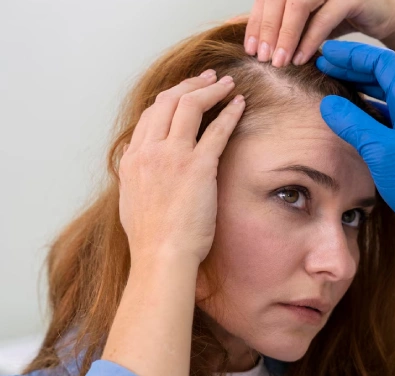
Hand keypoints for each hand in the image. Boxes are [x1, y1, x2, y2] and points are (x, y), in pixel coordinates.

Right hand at [119, 70, 244, 266]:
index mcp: (132, 159)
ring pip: (189, 106)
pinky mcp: (198, 167)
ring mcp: (172, 156)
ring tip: (227, 84)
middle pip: (167, 102)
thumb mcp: (132, 201)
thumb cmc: (152, 239)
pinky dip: (229, 112)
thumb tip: (143, 171)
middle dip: (190, 85)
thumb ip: (137, 179)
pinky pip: (216, 130)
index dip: (170, 99)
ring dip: (210, 89)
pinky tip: (239, 104)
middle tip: (209, 78)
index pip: (150, 115)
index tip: (186, 92)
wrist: (161, 255)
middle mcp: (149, 151)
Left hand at [243, 0, 394, 66]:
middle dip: (269, 31)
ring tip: (279, 62)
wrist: (384, 16)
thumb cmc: (341, 17)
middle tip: (262, 58)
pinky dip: (310, 40)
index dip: (257, 22)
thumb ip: (281, 24)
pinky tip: (301, 58)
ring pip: (298, 5)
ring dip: (286, 36)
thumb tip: (245, 36)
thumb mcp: (306, 20)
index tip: (251, 48)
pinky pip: (324, 18)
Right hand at [316, 41, 394, 268]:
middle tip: (324, 65)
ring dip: (361, 85)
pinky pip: (391, 112)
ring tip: (334, 83)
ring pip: (388, 93)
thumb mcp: (382, 152)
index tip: (327, 53)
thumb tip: (328, 103)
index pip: (383, 62)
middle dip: (353, 67)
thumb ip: (354, 124)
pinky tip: (354, 112)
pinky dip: (370, 106)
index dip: (353, 55)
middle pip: (385, 73)